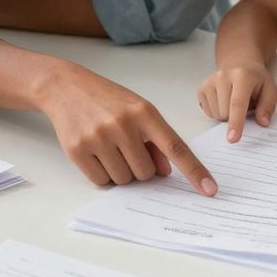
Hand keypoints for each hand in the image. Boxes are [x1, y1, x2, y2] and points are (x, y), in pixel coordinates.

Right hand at [42, 64, 217, 195]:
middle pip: (146, 173)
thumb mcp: (137, 111)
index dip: (194, 171)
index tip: (210, 190)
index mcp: (145, 113)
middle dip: (140, 168)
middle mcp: (123, 124)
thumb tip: (165, 173)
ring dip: (120, 172)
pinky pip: (101, 181)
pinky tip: (95, 152)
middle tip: (126, 148)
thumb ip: (155, 140)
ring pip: (124, 180)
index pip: (176, 147)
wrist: (66, 87)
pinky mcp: (77, 150)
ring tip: (109, 148)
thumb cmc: (108, 101)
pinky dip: (102, 174)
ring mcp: (99, 137)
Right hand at [197, 61, 276, 141]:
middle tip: (245, 105)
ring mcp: (210, 82)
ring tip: (233, 101)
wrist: (239, 64)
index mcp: (243, 76)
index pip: (237, 103)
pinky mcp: (202, 88)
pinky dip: (217, 112)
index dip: (236, 122)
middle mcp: (223, 76)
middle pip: (225, 113)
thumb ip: (268, 106)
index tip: (232, 139)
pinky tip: (224, 101)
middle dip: (236, 117)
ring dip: (226, 115)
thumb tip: (263, 122)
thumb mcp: (270, 89)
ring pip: (216, 115)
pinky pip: (208, 112)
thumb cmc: (255, 79)